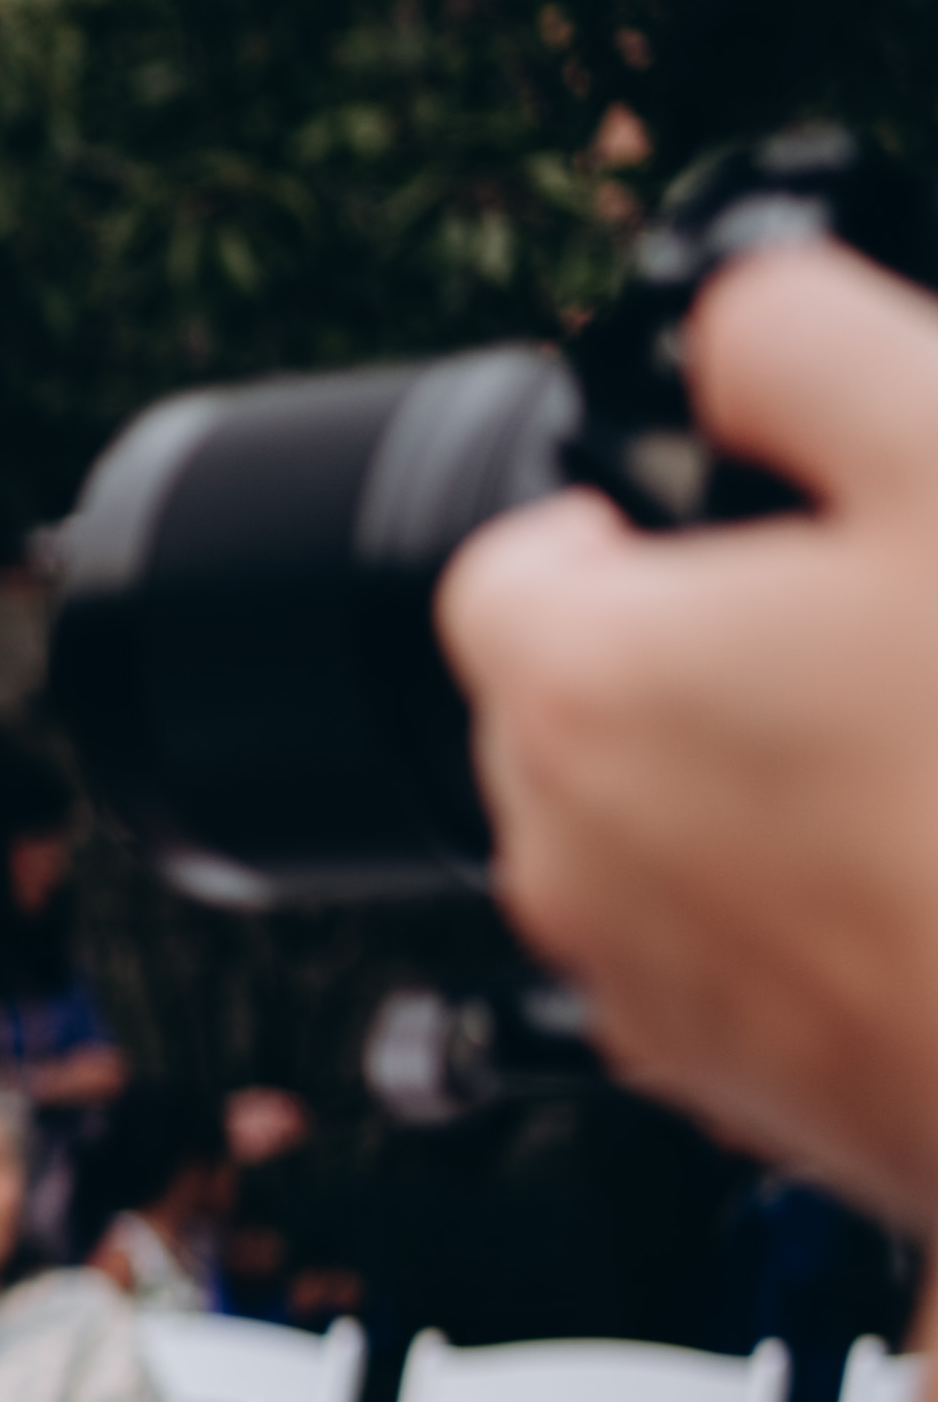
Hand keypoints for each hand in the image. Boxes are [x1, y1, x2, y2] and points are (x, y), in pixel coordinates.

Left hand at [439, 243, 937, 1228]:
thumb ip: (807, 348)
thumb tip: (737, 313)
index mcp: (578, 685)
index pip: (505, 572)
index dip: (604, 529)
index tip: (699, 526)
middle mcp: (565, 852)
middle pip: (568, 712)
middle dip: (681, 656)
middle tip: (845, 632)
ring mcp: (646, 989)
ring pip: (646, 841)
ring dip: (740, 786)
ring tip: (902, 749)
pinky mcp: (740, 1089)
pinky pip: (729, 959)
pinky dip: (798, 909)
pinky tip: (923, 867)